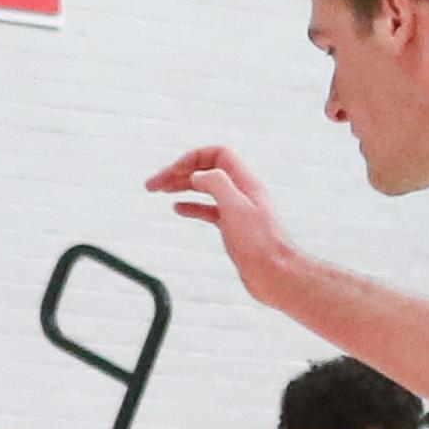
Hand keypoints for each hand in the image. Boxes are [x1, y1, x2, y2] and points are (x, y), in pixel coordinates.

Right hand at [145, 146, 300, 304]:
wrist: (276, 274)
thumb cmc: (261, 244)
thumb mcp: (236, 207)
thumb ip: (216, 184)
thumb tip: (197, 174)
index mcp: (244, 181)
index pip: (217, 154)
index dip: (193, 158)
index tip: (171, 171)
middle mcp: (241, 191)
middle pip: (206, 171)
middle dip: (179, 172)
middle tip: (153, 183)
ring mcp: (237, 209)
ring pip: (204, 189)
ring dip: (181, 187)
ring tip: (159, 191)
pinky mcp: (233, 228)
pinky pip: (208, 210)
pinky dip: (191, 207)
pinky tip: (179, 209)